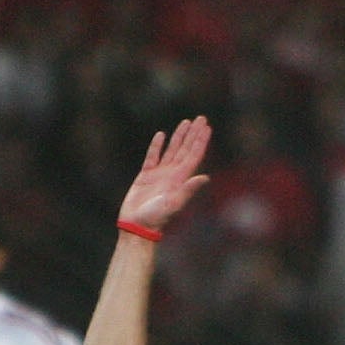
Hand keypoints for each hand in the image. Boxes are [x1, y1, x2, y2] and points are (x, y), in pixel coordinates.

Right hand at [119, 117, 212, 235]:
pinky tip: (161, 135)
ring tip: (186, 122)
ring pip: (172, 150)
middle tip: (201, 118)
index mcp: (181, 179)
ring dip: (179, 136)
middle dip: (193, 134)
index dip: (200, 141)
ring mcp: (160, 174)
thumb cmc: (156, 218)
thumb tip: (206, 177)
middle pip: (186, 149)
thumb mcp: (174, 203)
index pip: (194, 155)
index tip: (207, 127)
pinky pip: (152, 157)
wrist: (138, 226)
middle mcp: (173, 174)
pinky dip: (157, 146)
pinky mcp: (146, 176)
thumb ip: (188, 189)